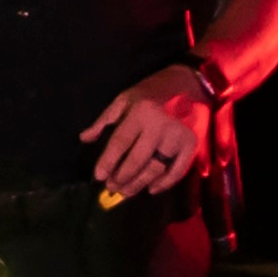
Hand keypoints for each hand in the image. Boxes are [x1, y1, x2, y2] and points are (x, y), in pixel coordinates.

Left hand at [82, 66, 215, 196]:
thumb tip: (84, 138)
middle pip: (138, 159)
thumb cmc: (150, 92)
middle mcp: (161, 126)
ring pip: (156, 168)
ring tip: (125, 192)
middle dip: (122, 177)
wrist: (187, 84)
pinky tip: (151, 189)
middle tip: (112, 188)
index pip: (120, 142)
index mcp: (140, 113)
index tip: (99, 177)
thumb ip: (104, 121)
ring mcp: (178, 137)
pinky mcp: (193, 144)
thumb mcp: (123, 100)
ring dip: (139, 183)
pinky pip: (178, 170)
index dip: (108, 161)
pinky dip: (165, 183)